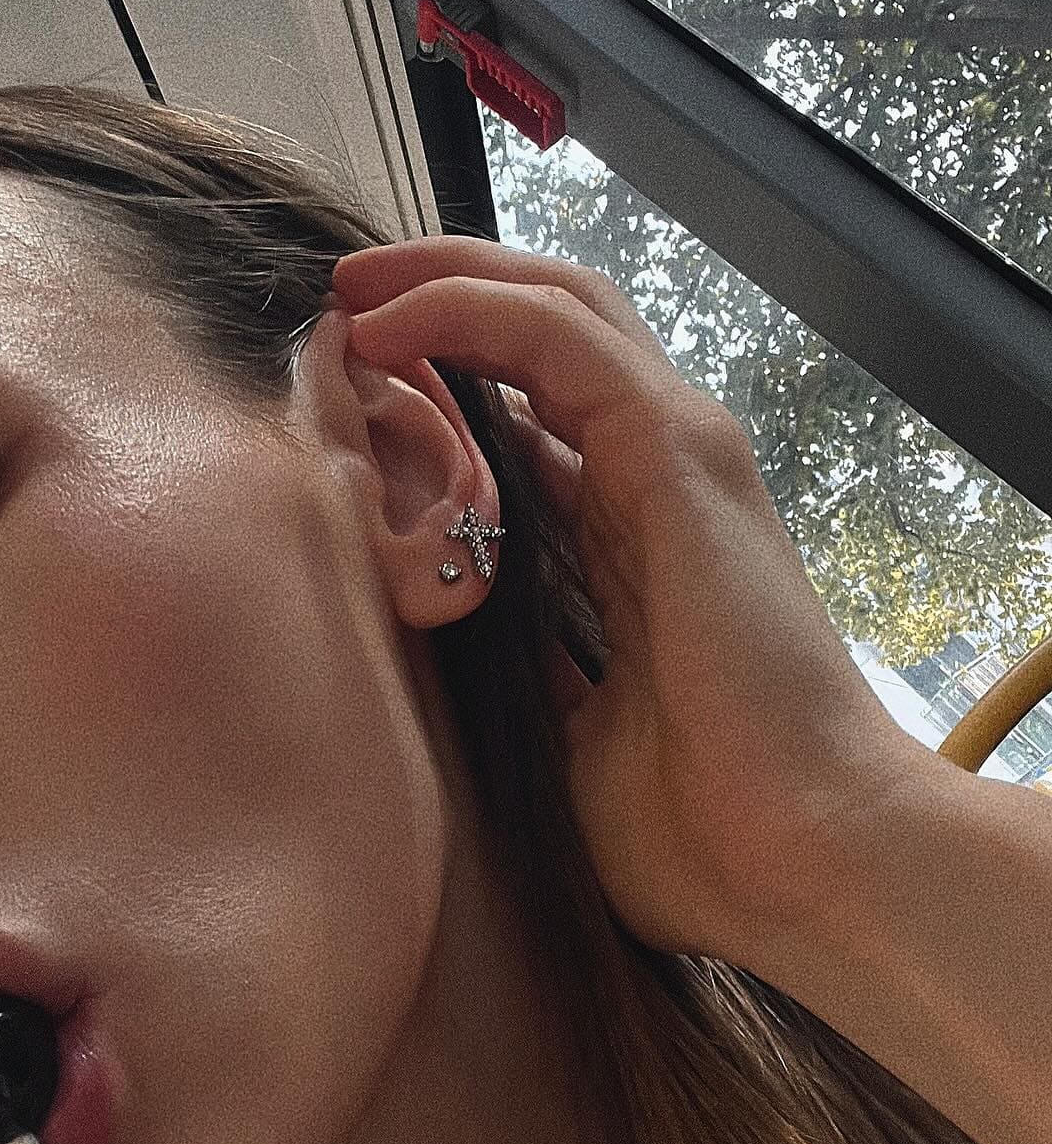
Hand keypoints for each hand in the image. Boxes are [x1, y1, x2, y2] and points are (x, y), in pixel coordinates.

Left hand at [332, 236, 927, 966]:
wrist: (800, 862)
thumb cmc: (696, 830)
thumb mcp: (564, 735)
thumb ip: (518, 667)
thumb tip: (442, 648)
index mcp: (631, 540)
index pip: (535, 413)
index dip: (443, 379)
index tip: (344, 384)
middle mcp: (657, 480)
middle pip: (544, 335)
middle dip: (439, 299)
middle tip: (342, 302)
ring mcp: (677, 457)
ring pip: (554, 306)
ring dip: (443, 281)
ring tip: (352, 291)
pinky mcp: (678, 453)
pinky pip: (556, 338)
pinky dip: (465, 311)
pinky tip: (386, 327)